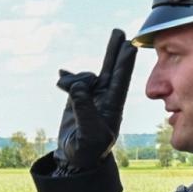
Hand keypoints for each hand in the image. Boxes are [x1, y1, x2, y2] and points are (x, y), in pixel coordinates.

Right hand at [53, 29, 136, 171]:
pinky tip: (62, 75)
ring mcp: (92, 97)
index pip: (120, 80)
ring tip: (64, 86)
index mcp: (113, 106)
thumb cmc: (87, 151)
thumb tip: (78, 86)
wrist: (75, 159)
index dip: (125, 62)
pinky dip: (67, 79)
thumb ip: (84, 109)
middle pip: (111, 70)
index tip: (131, 45)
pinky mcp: (77, 99)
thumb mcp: (88, 133)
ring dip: (75, 79)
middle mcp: (105, 98)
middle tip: (119, 32)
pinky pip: (73, 82)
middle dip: (114, 51)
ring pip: (85, 77)